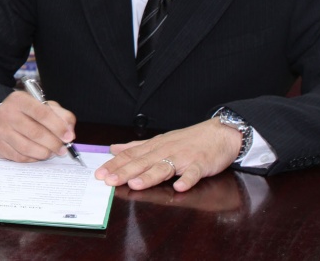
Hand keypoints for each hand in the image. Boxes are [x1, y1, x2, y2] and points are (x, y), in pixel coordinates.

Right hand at [0, 90, 76, 162]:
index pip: (42, 113)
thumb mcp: (43, 106)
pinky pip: (19, 157)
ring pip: (27, 148)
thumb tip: (70, 133)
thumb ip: (61, 116)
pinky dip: (33, 158)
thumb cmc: (25, 113)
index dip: (58, 127)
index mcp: (19, 99)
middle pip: (35, 133)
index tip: (68, 137)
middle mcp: (6, 113)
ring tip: (52, 152)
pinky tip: (38, 154)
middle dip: (53, 143)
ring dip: (44, 153)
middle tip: (62, 149)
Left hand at [94, 117, 241, 191]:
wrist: (219, 133)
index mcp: (155, 146)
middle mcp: (166, 151)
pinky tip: (179, 187)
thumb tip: (114, 148)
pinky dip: (187, 180)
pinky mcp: (201, 164)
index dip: (115, 164)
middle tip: (109, 180)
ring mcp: (183, 158)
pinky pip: (193, 173)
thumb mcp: (160, 141)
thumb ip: (137, 146)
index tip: (100, 173)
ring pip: (164, 167)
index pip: (131, 155)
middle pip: (142, 162)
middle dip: (124, 171)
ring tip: (135, 184)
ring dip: (150, 176)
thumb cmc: (188, 140)